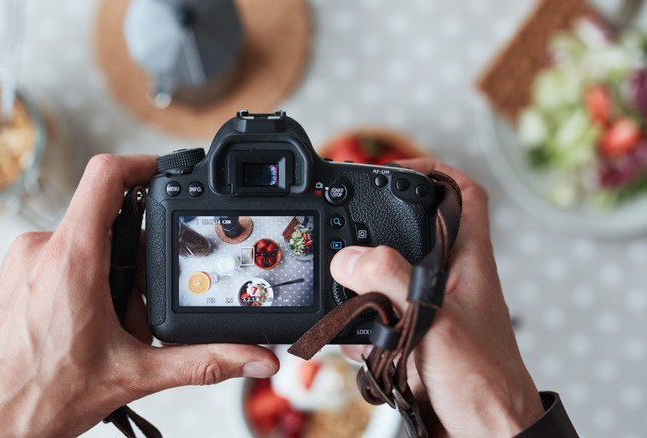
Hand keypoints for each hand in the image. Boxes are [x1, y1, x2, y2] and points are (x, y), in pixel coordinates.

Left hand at [0, 154, 278, 437]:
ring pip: (83, 242)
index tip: (167, 170)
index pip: (107, 175)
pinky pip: (58, 259)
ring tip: (114, 325)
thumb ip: (202, 361)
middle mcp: (40, 250)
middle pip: (105, 217)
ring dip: (111, 273)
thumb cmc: (37, 400)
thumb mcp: (133, 375)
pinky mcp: (11, 279)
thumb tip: (251, 357)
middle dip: (137, 252)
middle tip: (147, 299)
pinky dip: (85, 283)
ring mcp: (21, 263)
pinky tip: (89, 327)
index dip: (143, 162)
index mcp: (72, 258)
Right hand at [334, 159, 543, 437]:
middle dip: (376, 233)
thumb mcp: (434, 320)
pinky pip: (377, 321)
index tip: (396, 168)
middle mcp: (451, 281)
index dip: (435, 170)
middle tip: (346, 235)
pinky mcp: (414, 340)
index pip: (464, 195)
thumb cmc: (482, 382)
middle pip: (413, 234)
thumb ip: (392, 280)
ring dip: (361, 289)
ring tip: (345, 300)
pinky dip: (359, 329)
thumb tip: (350, 256)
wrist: (486, 435)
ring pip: (387, 279)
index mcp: (469, 263)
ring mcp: (431, 310)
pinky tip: (355, 344)